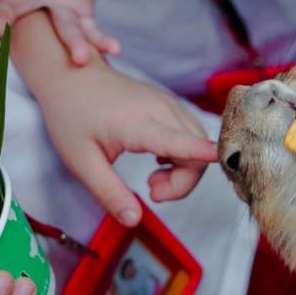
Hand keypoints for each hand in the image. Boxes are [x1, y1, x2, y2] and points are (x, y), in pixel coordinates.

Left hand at [33, 63, 218, 225]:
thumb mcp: (80, 161)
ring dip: (184, 169)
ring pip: (199, 143)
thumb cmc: (70, 115)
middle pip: (197, 152)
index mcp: (138, 124)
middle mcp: (160, 110)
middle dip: (182, 183)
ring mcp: (167, 104)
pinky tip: (158, 159)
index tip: (226, 161)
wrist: (70, 74)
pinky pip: (192, 134)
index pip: (182, 142)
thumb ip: (108, 192)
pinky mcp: (169, 104)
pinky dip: (184, 154)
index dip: (204, 154)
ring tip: (152, 177)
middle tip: (150, 192)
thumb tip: (133, 220)